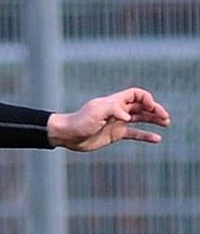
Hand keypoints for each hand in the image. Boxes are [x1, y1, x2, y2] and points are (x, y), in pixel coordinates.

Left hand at [47, 87, 170, 151]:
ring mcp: (118, 122)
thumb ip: (113, 110)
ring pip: (141, 119)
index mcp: (114, 102)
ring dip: (153, 120)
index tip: (150, 107)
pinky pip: (135, 133)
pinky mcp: (116, 134)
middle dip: (155, 109)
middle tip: (165, 117)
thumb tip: (128, 117)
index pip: (136, 94)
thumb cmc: (79, 121)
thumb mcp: (95, 113)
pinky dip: (146, 135)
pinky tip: (156, 139)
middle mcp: (118, 111)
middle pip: (142, 106)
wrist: (68, 135)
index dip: (146, 98)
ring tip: (166, 123)